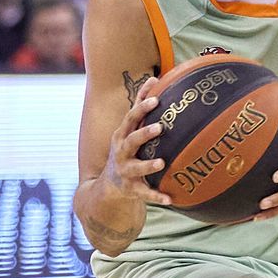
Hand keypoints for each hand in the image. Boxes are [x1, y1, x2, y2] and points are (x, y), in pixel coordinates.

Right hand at [101, 76, 170, 205]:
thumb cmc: (126, 152)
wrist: (107, 188)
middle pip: (131, 140)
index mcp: (122, 135)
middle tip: (160, 127)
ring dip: (148, 165)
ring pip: (136, 167)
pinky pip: (145, 194)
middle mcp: (122, 152)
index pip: (131, 117)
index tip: (155, 94)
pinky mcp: (131, 189)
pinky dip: (157, 196)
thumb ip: (141, 109)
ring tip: (161, 163)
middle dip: (144, 133)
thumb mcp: (129, 132)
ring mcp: (125, 171)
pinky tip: (171, 200)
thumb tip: (155, 78)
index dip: (142, 105)